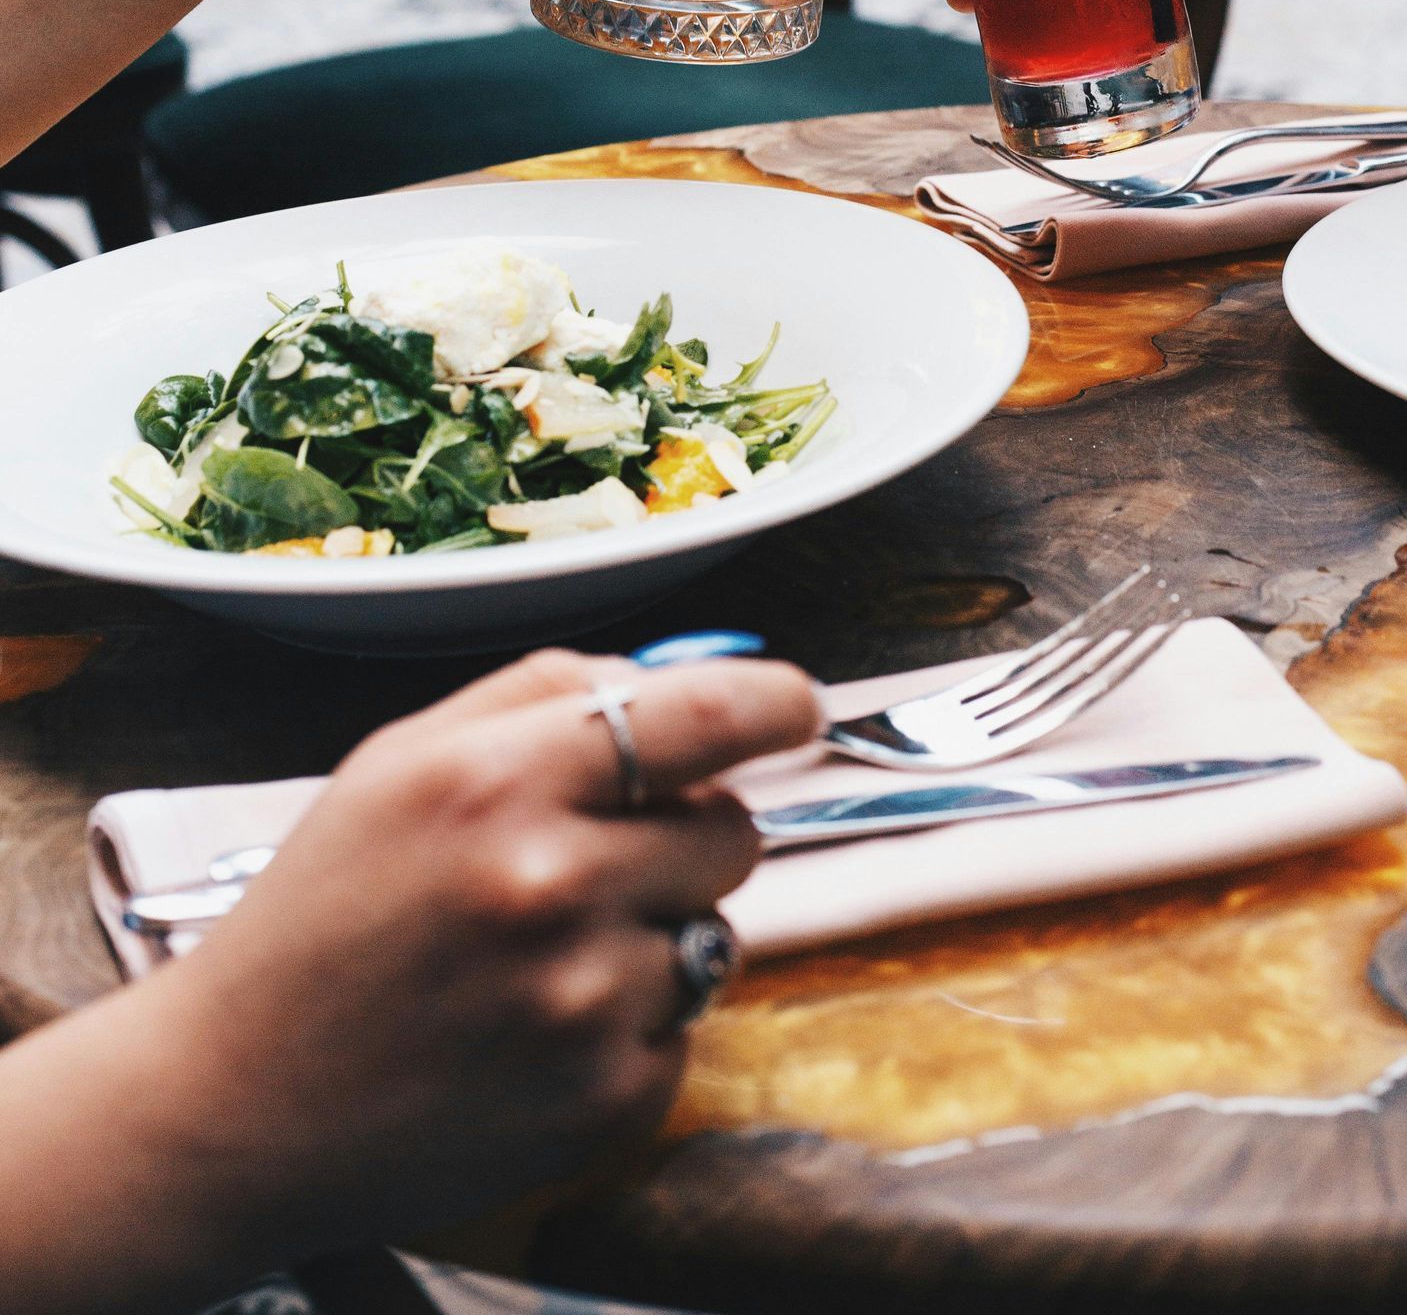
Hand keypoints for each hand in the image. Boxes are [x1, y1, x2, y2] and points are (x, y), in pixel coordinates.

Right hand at [0, 646, 818, 1312]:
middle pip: (732, 828)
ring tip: (539, 961)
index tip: (799, 708)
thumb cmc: (323, 915)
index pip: (705, 712)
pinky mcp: (603, 1101)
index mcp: (497, 778)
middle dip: (689, 833)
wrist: (232, 1104)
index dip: (777, 704)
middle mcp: (550, 883)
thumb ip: (544, 693)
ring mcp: (583, 1002)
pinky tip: (532, 1034)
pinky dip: (629, 1029)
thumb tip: (672, 677)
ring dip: (653, 937)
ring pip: (713, 933)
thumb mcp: (403, 760)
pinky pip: (681, 1031)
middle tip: (597, 863)